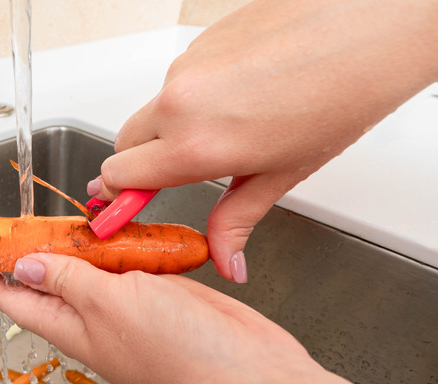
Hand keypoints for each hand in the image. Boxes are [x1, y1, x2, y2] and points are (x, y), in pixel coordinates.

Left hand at [0, 255, 436, 383]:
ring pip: (97, 269)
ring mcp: (135, 308)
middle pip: (53, 279)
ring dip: (81, 244)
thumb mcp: (111, 306)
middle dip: (31, 252)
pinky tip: (128, 229)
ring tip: (64, 219)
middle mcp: (99, 318)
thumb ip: (69, 279)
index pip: (17, 298)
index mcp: (74, 326)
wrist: (254, 380)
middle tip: (15, 223)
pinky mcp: (168, 297)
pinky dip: (130, 245)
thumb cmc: (182, 355)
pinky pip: (138, 265)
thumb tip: (24, 265)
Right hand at [88, 0, 437, 281]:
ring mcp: (185, 67)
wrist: (365, 29)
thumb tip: (225, 257)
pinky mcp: (197, 42)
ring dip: (172, 127)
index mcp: (195, 145)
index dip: (116, 197)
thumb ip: (236, 220)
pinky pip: (178, 79)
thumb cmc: (337, 95)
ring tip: (226, 127)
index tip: (115, 208)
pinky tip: (236, 95)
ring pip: (153, 110)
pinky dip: (194, 95)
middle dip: (138, 164)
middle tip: (171, 174)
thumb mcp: (282, 174)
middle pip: (123, 143)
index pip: (120, 177)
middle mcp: (178, 102)